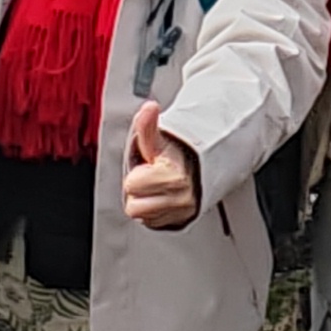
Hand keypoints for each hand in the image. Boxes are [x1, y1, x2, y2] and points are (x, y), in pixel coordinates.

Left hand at [121, 99, 203, 230]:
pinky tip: (161, 198)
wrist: (198, 168)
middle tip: (150, 179)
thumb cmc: (173, 154)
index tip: (148, 168)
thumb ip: (148, 125)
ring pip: (143, 217)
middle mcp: (180, 196)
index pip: (132, 186)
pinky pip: (152, 223)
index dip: (136, 175)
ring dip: (146, 203)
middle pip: (135, 207)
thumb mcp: (158, 139)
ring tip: (155, 189)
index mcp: (173, 176)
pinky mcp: (180, 220)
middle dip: (139, 192)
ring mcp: (182, 211)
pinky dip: (154, 213)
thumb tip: (150, 107)